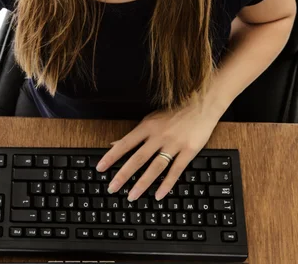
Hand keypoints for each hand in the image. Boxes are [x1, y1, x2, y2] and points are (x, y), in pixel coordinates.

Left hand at [95, 95, 222, 201]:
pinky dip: (167, 184)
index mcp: (147, 127)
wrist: (202, 104)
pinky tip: (158, 195)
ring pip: (155, 167)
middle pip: (137, 159)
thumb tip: (114, 144)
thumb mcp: (150, 119)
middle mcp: (158, 136)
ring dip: (142, 184)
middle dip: (123, 175)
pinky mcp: (189, 151)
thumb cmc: (174, 112)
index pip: (124, 144)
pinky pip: (176, 170)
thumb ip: (134, 135)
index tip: (100, 168)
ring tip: (131, 196)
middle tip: (112, 188)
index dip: (111, 156)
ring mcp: (174, 144)